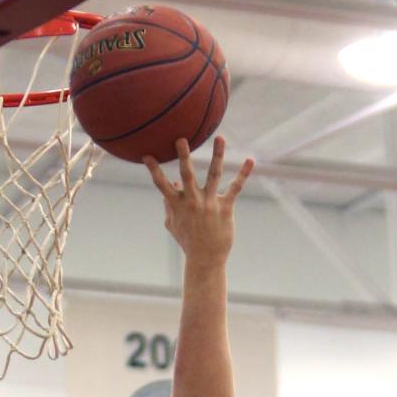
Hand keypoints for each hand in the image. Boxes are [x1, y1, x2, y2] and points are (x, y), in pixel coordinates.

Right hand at [143, 137, 253, 264]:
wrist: (205, 259)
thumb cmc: (188, 242)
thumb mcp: (173, 225)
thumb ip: (169, 205)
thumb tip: (172, 184)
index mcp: (178, 204)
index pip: (162, 185)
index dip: (153, 170)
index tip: (146, 155)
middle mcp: (193, 201)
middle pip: (187, 175)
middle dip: (183, 157)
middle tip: (181, 139)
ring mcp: (210, 203)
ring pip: (214, 174)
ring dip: (217, 155)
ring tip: (220, 138)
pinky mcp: (225, 208)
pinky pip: (236, 187)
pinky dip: (243, 173)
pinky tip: (250, 160)